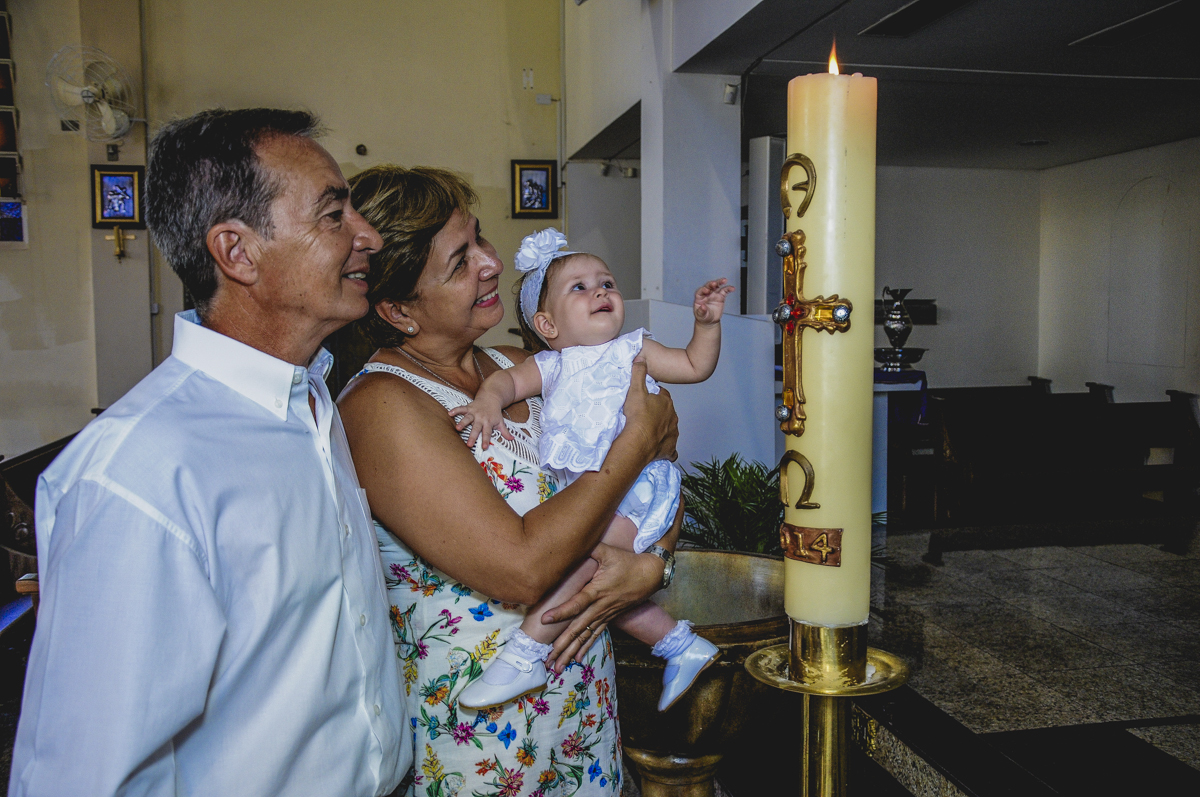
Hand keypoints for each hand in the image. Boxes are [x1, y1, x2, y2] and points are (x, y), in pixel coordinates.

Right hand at [446, 401, 512, 449]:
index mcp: (489, 422)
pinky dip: (456, 410)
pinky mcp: (469, 407)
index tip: (484, 447)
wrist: (492, 397)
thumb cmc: (495, 412)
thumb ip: (505, 431)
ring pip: (467, 418)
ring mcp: (474, 412)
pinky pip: (461, 408)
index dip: (485, 440)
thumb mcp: (501, 421)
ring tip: (457, 428)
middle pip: (476, 428)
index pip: (487, 433)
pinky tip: (449, 413)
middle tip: (469, 444)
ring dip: (462, 423)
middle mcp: (481, 418)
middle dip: (473, 436)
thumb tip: (512, 439)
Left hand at [542, 542, 662, 670]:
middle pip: (578, 628)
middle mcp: (600, 607)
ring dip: (570, 652)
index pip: (577, 604)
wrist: (651, 574)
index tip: (545, 619)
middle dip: (562, 645)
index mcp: (598, 590)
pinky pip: (595, 635)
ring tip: (556, 666)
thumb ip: (589, 548)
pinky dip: (584, 648)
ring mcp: (605, 614)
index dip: (562, 612)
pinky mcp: (609, 618)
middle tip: (547, 659)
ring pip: (585, 636)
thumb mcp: (608, 551)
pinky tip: (574, 659)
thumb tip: (570, 540)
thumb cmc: (627, 561)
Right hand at [622, 358, 678, 462]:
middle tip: (645, 415)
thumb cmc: (637, 416)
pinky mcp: (669, 449)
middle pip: (667, 412)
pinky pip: (671, 450)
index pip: (663, 394)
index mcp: (666, 402)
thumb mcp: (635, 390)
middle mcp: (672, 417)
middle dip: (659, 412)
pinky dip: (667, 448)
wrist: (638, 442)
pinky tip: (660, 449)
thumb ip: (638, 373)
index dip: (654, 395)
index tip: (646, 398)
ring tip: (648, 431)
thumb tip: (640, 360)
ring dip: (662, 429)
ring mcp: (672, 434)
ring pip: (670, 429)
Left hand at [693, 278, 734, 325]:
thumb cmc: (703, 316)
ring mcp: (714, 294)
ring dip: (720, 282)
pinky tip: (732, 288)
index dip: (703, 289)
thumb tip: (703, 307)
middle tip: (714, 283)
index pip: (700, 291)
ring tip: (724, 280)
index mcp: (699, 297)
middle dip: (711, 284)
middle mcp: (706, 294)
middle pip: (708, 286)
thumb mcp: (700, 315)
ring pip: (717, 286)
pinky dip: (728, 289)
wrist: (710, 320)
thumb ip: (701, 311)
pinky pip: (725, 291)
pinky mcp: (721, 296)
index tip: (706, 290)